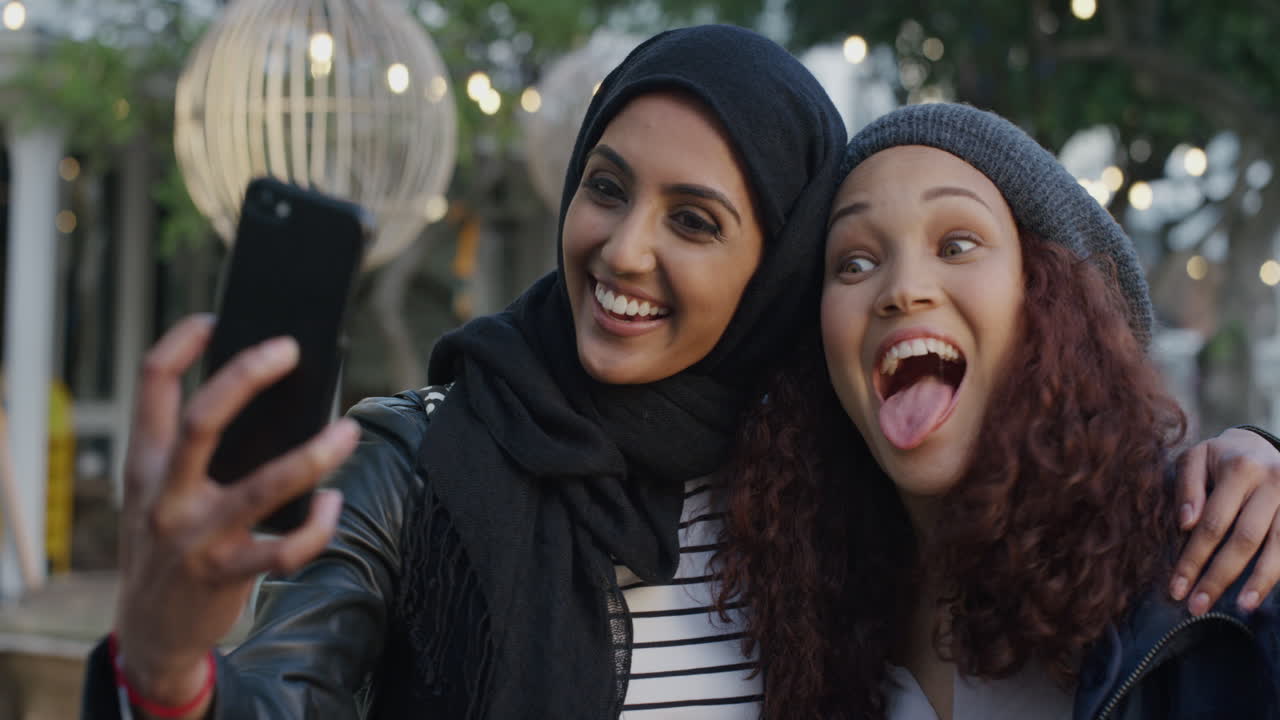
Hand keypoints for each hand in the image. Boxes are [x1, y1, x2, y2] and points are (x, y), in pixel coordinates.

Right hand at [113, 315, 358, 716]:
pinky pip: (284, 549)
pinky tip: (333, 505)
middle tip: (290, 348)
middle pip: (202, 420)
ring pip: (262, 485)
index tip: (217, 318)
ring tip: (349, 430)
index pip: (151, 386)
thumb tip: (274, 404)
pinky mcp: (225, 574)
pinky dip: (316, 527)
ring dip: (313, 456)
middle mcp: (164, 494)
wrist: (150, 634)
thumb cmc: (169, 546)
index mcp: (145, 464)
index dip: (181, 343)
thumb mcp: (160, 495)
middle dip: (245, 377)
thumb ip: (196, 455)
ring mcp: (195, 536)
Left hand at [1170, 427, 1279, 614]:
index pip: (1212, 524)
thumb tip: (1186, 523)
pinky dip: (1279, 571)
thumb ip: (1187, 487)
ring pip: (1277, 547)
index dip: (1193, 559)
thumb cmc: (1221, 457)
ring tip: (1241, 607)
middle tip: (1198, 607)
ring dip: (1259, 582)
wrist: (1260, 445)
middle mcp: (1272, 483)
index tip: (1177, 589)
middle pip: (1244, 540)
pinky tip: (1263, 591)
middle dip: (1219, 577)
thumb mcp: (1196, 458)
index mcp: (1240, 469)